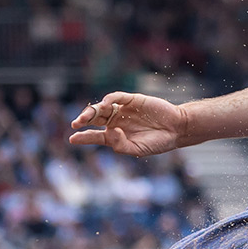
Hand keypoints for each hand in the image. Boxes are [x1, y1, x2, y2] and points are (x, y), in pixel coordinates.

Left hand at [68, 92, 186, 156]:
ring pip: (102, 108)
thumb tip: (110, 132)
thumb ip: (121, 145)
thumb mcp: (137, 150)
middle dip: (84, 120)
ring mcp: (123, 110)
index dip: (83, 137)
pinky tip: (105, 104)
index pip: (95, 136)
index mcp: (115, 136)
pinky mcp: (132, 100)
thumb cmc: (157, 143)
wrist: (175, 129)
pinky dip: (110, 99)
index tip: (72, 138)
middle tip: (76, 124)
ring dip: (93, 110)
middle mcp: (116, 121)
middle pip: (95, 119)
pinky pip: (117, 97)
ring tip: (86, 117)